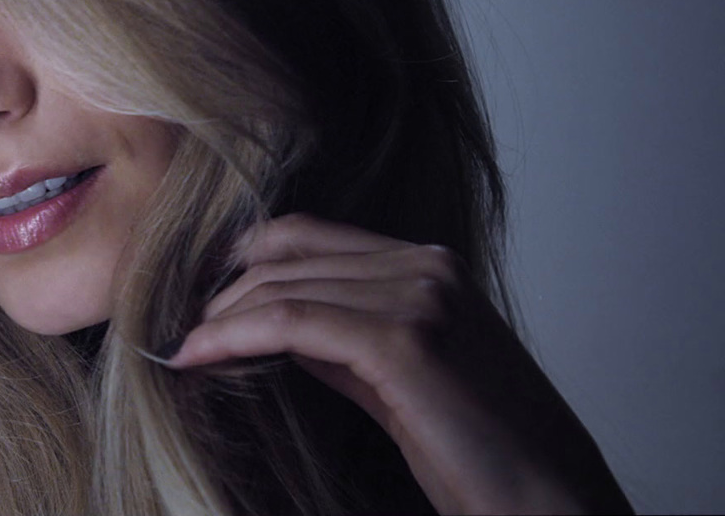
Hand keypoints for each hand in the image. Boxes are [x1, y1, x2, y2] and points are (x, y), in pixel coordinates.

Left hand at [158, 213, 631, 513]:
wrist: (551, 500)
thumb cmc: (483, 454)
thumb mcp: (400, 382)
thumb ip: (343, 342)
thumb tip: (273, 325)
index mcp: (429, 267)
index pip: (306, 234)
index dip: (240, 261)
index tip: (194, 300)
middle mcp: (426, 267)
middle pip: (284, 255)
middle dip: (217, 294)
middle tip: (173, 331)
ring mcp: (420, 296)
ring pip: (280, 285)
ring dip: (217, 318)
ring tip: (180, 350)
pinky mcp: (405, 341)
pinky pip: (291, 322)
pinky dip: (233, 336)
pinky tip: (196, 357)